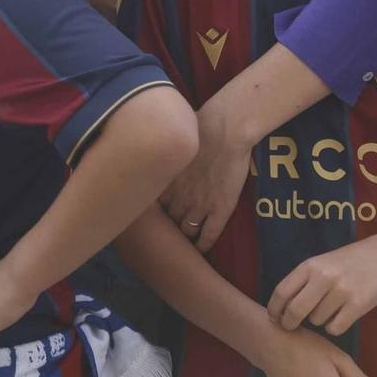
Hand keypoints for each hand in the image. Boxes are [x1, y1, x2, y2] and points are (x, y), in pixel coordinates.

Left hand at [160, 103, 252, 252]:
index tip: (152, 218)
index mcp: (165, 182)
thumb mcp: (170, 142)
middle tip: (167, 233)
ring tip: (184, 244)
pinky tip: (201, 250)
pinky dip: (203, 245)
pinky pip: (208, 236)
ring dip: (184, 238)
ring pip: (186, 231)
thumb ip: (163, 152)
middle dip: (166, 227)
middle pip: (166, 222)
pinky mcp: (220, 210)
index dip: (154, 214)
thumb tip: (151, 144)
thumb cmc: (199, 126)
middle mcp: (178, 197)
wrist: (225, 130)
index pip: (152, 208)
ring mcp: (199, 205)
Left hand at [267, 236, 376, 335]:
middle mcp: (324, 277)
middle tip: (291, 327)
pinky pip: (334, 328)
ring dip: (319, 320)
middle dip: (289, 323)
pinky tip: (342, 315)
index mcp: (311, 265)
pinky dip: (335, 326)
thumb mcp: (322, 263)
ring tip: (331, 307)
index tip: (274, 319)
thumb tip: (280, 308)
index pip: (281, 292)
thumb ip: (303, 281)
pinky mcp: (357, 305)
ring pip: (316, 320)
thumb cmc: (348, 261)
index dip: (274, 310)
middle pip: (295, 311)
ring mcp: (341, 291)